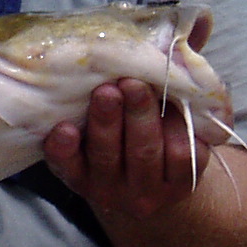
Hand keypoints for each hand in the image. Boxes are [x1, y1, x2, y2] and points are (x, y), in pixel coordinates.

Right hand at [41, 78, 210, 221]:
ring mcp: (148, 189)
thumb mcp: (91, 133)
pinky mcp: (183, 183)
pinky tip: (171, 99)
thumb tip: (73, 57)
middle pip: (107, 157)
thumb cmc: (116, 141)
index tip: (64, 127)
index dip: (63, 149)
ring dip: (141, 116)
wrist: (155, 182)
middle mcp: (110, 189)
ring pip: (145, 152)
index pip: (66, 166)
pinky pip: (182, 155)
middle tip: (108, 90)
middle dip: (107, 121)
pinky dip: (177, 124)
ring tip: (138, 86)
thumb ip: (86, 103)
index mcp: (81, 176)